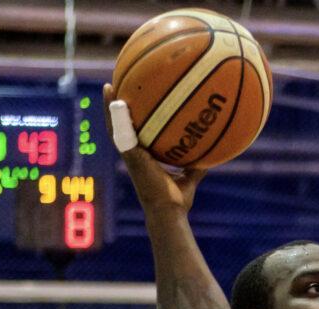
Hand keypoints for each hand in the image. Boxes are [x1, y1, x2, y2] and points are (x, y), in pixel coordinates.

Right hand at [102, 84, 205, 214]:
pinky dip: (115, 115)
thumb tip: (210, 156)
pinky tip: (115, 99)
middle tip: (116, 87)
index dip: (132, 120)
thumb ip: (196, 166)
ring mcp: (130, 156)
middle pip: (121, 127)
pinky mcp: (130, 156)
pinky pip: (119, 132)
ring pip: (115, 127)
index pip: (135, 135)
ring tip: (109, 86)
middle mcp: (134, 156)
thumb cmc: (176, 201)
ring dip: (110, 107)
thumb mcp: (189, 179)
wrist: (168, 211)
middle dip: (117, 109)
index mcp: (144, 159)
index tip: (132, 103)